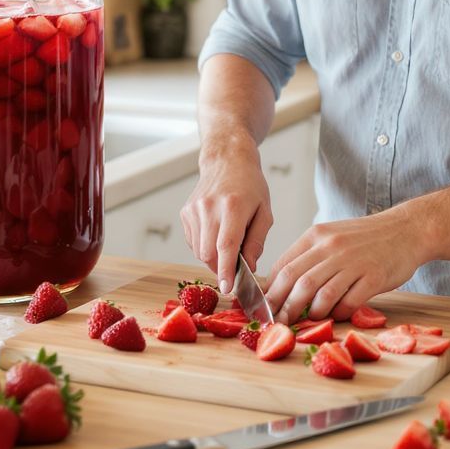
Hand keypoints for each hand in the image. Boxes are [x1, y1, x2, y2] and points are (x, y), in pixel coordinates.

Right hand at [181, 143, 272, 294]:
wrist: (227, 160)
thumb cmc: (250, 185)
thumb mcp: (264, 212)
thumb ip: (257, 241)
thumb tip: (250, 266)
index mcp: (233, 206)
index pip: (226, 246)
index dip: (227, 270)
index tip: (227, 288)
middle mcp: (209, 208)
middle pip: (209, 253)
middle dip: (221, 267)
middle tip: (235, 266)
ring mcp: (194, 210)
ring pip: (199, 250)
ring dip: (213, 257)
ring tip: (226, 241)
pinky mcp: (185, 213)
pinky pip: (193, 241)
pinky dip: (204, 246)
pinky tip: (215, 233)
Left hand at [264, 209, 422, 322]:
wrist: (406, 230)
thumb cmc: (365, 238)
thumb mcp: (331, 236)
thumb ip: (309, 255)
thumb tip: (281, 283)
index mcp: (316, 235)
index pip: (283, 265)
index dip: (270, 290)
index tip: (265, 306)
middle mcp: (331, 247)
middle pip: (296, 281)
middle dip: (282, 307)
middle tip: (278, 323)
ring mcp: (353, 262)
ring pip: (320, 294)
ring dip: (309, 313)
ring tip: (307, 321)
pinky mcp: (374, 277)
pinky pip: (348, 302)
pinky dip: (338, 313)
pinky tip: (336, 315)